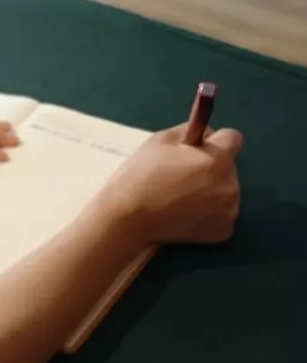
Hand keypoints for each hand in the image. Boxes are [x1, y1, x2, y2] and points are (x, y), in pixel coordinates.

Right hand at [99, 125, 242, 245]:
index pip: (233, 138)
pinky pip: (221, 215)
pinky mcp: (223, 232)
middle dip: (210, 168)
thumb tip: (206, 135)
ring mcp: (230, 211)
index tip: (197, 150)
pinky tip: (184, 215)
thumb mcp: (159, 141)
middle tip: (180, 178)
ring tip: (179, 199)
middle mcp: (231, 184)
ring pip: (225, 192)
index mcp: (218, 158)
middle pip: (227, 168)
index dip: (214, 141)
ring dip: (210, 192)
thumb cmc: (140, 176)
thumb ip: (189, 131)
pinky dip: (207, 215)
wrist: (128, 219)